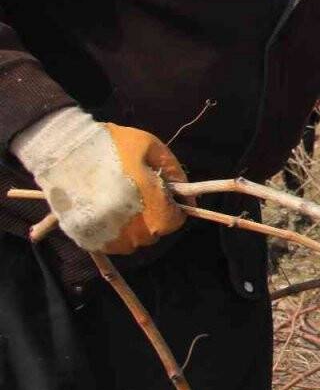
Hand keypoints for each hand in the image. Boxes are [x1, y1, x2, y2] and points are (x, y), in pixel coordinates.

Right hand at [12, 108, 186, 253]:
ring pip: (131, 243)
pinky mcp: (85, 237)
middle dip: (153, 217)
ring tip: (123, 206)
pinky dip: (113, 235)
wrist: (61, 149)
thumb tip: (188, 196)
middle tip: (141, 198)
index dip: (173, 210)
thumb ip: (174, 172)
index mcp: (150, 203)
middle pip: (153, 234)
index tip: (164, 199)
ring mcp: (106, 235)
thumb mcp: (151, 148)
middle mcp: (130, 226)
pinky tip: (107, 213)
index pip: (173, 222)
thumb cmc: (111, 144)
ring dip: (134, 229)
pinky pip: (109, 245)